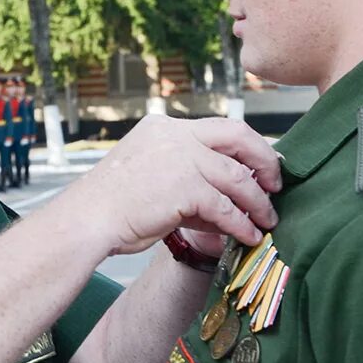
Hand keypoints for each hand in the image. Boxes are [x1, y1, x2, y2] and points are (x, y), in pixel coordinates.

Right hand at [65, 115, 280, 255]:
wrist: (85, 220)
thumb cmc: (113, 206)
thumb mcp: (150, 175)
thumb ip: (187, 176)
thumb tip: (227, 197)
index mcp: (164, 127)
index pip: (219, 127)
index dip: (248, 147)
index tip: (261, 167)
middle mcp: (175, 135)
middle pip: (238, 137)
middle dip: (264, 161)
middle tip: (276, 186)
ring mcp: (180, 159)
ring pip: (236, 177)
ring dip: (257, 202)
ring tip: (268, 220)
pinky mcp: (184, 188)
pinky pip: (225, 207)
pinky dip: (241, 224)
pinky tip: (248, 236)